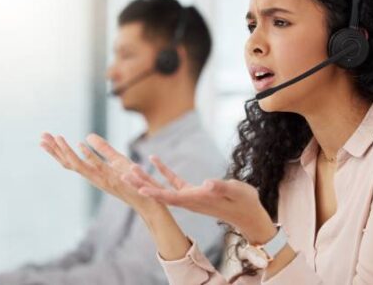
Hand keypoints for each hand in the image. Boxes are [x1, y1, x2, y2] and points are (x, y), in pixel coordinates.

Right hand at [40, 133, 163, 214]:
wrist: (148, 197)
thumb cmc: (133, 180)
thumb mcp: (117, 160)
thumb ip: (103, 149)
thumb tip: (87, 136)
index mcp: (93, 173)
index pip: (70, 161)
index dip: (56, 151)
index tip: (43, 139)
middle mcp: (94, 177)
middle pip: (69, 163)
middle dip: (55, 150)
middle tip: (42, 136)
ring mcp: (102, 179)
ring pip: (79, 166)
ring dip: (67, 152)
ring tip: (57, 138)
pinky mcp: (113, 180)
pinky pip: (97, 167)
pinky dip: (88, 156)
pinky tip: (80, 144)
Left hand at [127, 156, 276, 244]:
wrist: (248, 213)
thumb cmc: (244, 202)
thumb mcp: (236, 191)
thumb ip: (221, 187)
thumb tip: (206, 183)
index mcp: (197, 200)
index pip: (171, 197)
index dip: (154, 193)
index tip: (138, 189)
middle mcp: (189, 200)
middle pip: (160, 193)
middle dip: (142, 185)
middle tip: (124, 175)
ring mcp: (190, 196)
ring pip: (163, 187)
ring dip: (147, 178)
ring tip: (132, 167)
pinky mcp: (194, 192)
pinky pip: (174, 181)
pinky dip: (163, 171)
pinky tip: (154, 159)